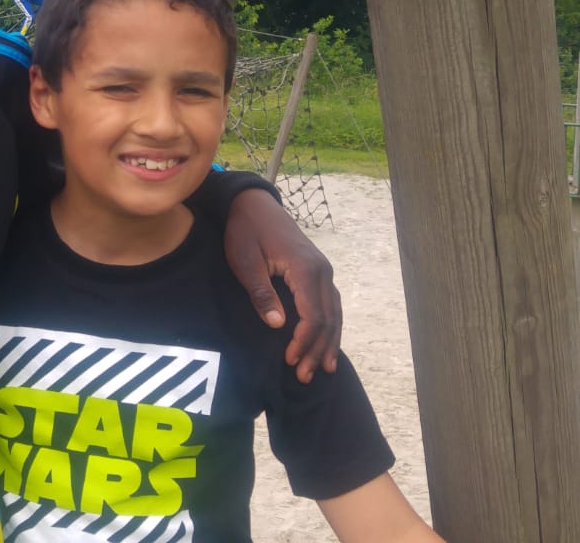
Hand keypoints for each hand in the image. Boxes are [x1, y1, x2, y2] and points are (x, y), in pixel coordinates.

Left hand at [223, 188, 342, 381]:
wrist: (252, 203)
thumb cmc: (245, 232)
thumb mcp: (246, 262)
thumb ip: (262, 293)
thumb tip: (279, 325)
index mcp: (304, 269)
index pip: (313, 315)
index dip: (304, 342)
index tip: (291, 361)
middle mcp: (321, 270)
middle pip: (328, 318)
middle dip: (318, 349)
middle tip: (306, 377)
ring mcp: (322, 270)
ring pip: (334, 312)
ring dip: (328, 341)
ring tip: (324, 368)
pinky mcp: (317, 270)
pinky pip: (330, 303)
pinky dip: (330, 325)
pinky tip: (327, 342)